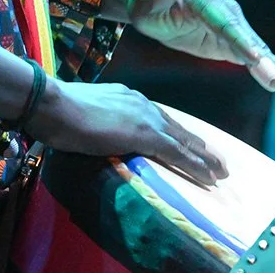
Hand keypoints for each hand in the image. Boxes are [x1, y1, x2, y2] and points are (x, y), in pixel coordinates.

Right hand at [29, 80, 226, 187]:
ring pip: (184, 141)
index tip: (191, 145)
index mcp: (129, 98)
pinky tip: (208, 177)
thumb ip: (100, 120)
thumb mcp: (86, 112)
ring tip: (220, 172)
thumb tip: (99, 131)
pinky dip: (195, 166)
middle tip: (217, 160)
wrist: (54, 104)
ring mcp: (146, 118)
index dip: (177, 134)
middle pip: (178, 129)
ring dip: (204, 158)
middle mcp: (143, 104)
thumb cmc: (59, 110)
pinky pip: (177, 153)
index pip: (160, 119)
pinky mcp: (145, 134)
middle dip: (198, 146)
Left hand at [122, 0, 274, 97]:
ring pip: (258, 50)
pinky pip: (255, 59)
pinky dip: (271, 71)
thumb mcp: (147, 1)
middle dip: (264, 61)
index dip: (240, 39)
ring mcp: (233, 27)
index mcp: (206, 1)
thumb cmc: (148, 3)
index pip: (224, 22)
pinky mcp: (233, 42)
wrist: (156, 4)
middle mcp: (226, 12)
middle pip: (247, 38)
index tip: (254, 56)